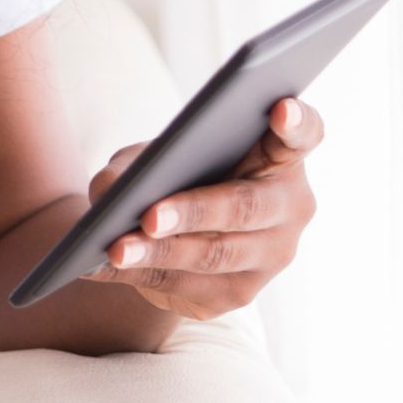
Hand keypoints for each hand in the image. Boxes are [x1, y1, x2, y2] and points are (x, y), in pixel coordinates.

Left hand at [74, 97, 323, 321]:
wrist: (171, 231)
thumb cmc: (173, 173)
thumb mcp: (154, 155)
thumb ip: (138, 161)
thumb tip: (114, 190)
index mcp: (283, 156)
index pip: (305, 134)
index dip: (296, 122)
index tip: (280, 107)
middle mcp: (290, 209)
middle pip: (246, 207)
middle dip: (195, 211)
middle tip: (150, 215)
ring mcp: (270, 257)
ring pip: (215, 256)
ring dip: (161, 254)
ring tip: (115, 249)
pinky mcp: (239, 295)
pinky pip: (189, 289)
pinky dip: (140, 277)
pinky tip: (98, 268)